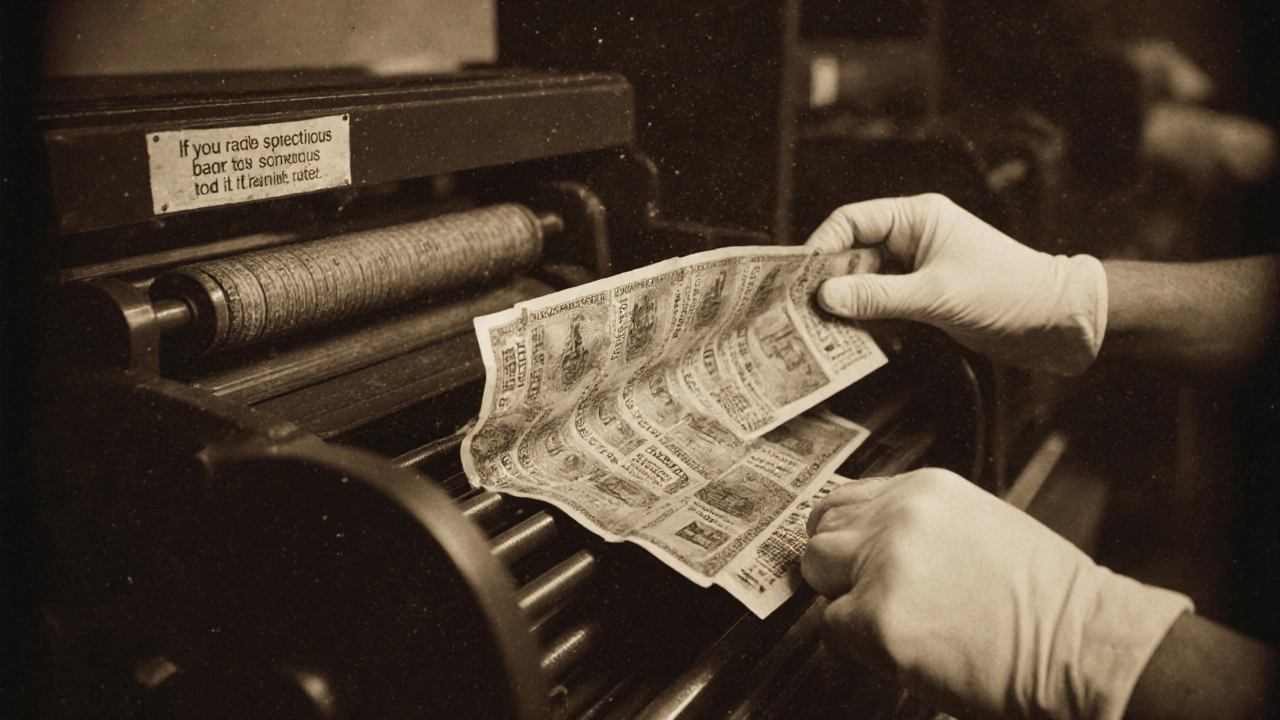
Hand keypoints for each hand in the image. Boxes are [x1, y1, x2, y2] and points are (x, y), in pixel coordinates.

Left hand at [802, 469, 1192, 719]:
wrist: (1083, 644)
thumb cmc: (1047, 600)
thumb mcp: (980, 526)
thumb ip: (921, 524)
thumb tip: (874, 541)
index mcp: (924, 490)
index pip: (846, 497)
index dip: (846, 533)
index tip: (850, 556)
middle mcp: (898, 517)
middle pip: (821, 529)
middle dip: (836, 564)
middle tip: (864, 594)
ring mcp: (884, 565)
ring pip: (816, 570)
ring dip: (839, 597)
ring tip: (884, 620)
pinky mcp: (877, 618)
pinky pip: (830, 626)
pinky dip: (854, 643)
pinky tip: (898, 647)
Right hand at [805, 194, 1107, 375]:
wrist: (1057, 322)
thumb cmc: (1007, 293)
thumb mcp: (937, 295)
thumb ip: (878, 297)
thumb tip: (825, 296)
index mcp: (917, 218)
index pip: (851, 221)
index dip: (822, 247)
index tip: (801, 279)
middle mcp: (913, 238)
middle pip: (852, 254)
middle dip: (829, 282)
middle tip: (802, 313)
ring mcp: (917, 269)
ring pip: (864, 283)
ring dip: (847, 306)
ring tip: (823, 332)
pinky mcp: (923, 298)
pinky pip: (881, 305)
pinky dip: (867, 321)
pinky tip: (854, 341)